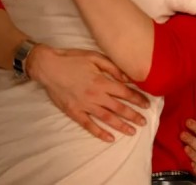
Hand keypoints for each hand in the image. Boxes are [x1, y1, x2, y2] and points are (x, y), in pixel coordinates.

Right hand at [27, 44, 150, 141]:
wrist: (47, 66)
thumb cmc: (72, 59)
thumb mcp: (95, 57)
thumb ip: (113, 68)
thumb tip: (128, 78)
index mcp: (102, 81)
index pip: (125, 93)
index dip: (137, 99)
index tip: (147, 104)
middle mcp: (95, 95)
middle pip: (119, 108)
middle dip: (133, 115)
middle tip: (144, 122)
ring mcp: (84, 105)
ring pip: (106, 118)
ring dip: (121, 126)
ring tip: (132, 132)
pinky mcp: (73, 112)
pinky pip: (88, 125)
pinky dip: (99, 132)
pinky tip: (110, 138)